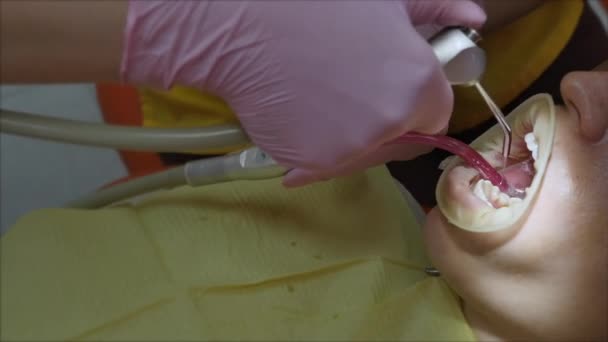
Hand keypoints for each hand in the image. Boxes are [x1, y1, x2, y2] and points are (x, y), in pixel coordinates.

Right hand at [122, 0, 485, 185]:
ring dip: (352, 137)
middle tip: (353, 93)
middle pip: (403, 141)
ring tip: (323, 99)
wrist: (243, 24)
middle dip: (388, 124)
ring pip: (362, 155)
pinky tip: (300, 116)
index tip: (394, 90)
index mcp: (418, 84)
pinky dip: (316, 150)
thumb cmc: (316, 6)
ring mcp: (351, 150)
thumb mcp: (385, 0)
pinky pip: (325, 164)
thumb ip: (439, 10)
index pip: (437, 115)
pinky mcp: (312, 165)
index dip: (417, 103)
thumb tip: (475, 18)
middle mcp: (391, 125)